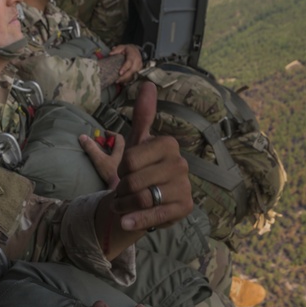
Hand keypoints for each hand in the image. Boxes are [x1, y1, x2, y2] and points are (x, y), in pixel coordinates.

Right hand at [79, 131, 124, 188]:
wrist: (120, 189)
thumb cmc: (112, 173)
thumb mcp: (99, 159)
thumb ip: (91, 148)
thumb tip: (82, 136)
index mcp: (122, 150)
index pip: (119, 138)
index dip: (111, 134)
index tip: (104, 134)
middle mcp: (126, 156)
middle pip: (120, 146)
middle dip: (111, 144)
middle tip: (102, 145)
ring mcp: (126, 164)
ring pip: (120, 155)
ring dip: (112, 153)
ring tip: (104, 155)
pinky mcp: (124, 172)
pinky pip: (119, 163)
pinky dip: (114, 162)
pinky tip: (107, 166)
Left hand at [110, 44, 143, 83]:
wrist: (137, 51)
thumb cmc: (128, 50)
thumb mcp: (122, 47)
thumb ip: (116, 50)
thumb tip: (110, 53)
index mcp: (133, 55)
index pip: (129, 62)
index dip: (125, 68)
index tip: (120, 73)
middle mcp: (137, 62)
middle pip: (132, 71)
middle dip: (124, 77)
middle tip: (117, 81)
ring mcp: (139, 67)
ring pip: (133, 75)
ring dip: (125, 80)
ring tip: (118, 82)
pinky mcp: (139, 71)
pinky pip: (134, 77)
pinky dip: (128, 80)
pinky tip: (123, 82)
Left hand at [111, 81, 192, 230]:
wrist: (147, 199)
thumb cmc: (140, 168)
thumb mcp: (137, 143)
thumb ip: (142, 115)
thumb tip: (148, 83)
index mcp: (168, 145)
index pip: (130, 160)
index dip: (121, 170)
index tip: (125, 173)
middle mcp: (181, 164)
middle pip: (134, 181)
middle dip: (121, 191)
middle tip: (121, 194)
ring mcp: (185, 186)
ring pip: (143, 198)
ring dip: (125, 206)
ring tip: (123, 207)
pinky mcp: (184, 207)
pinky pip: (155, 215)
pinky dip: (137, 220)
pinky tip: (125, 223)